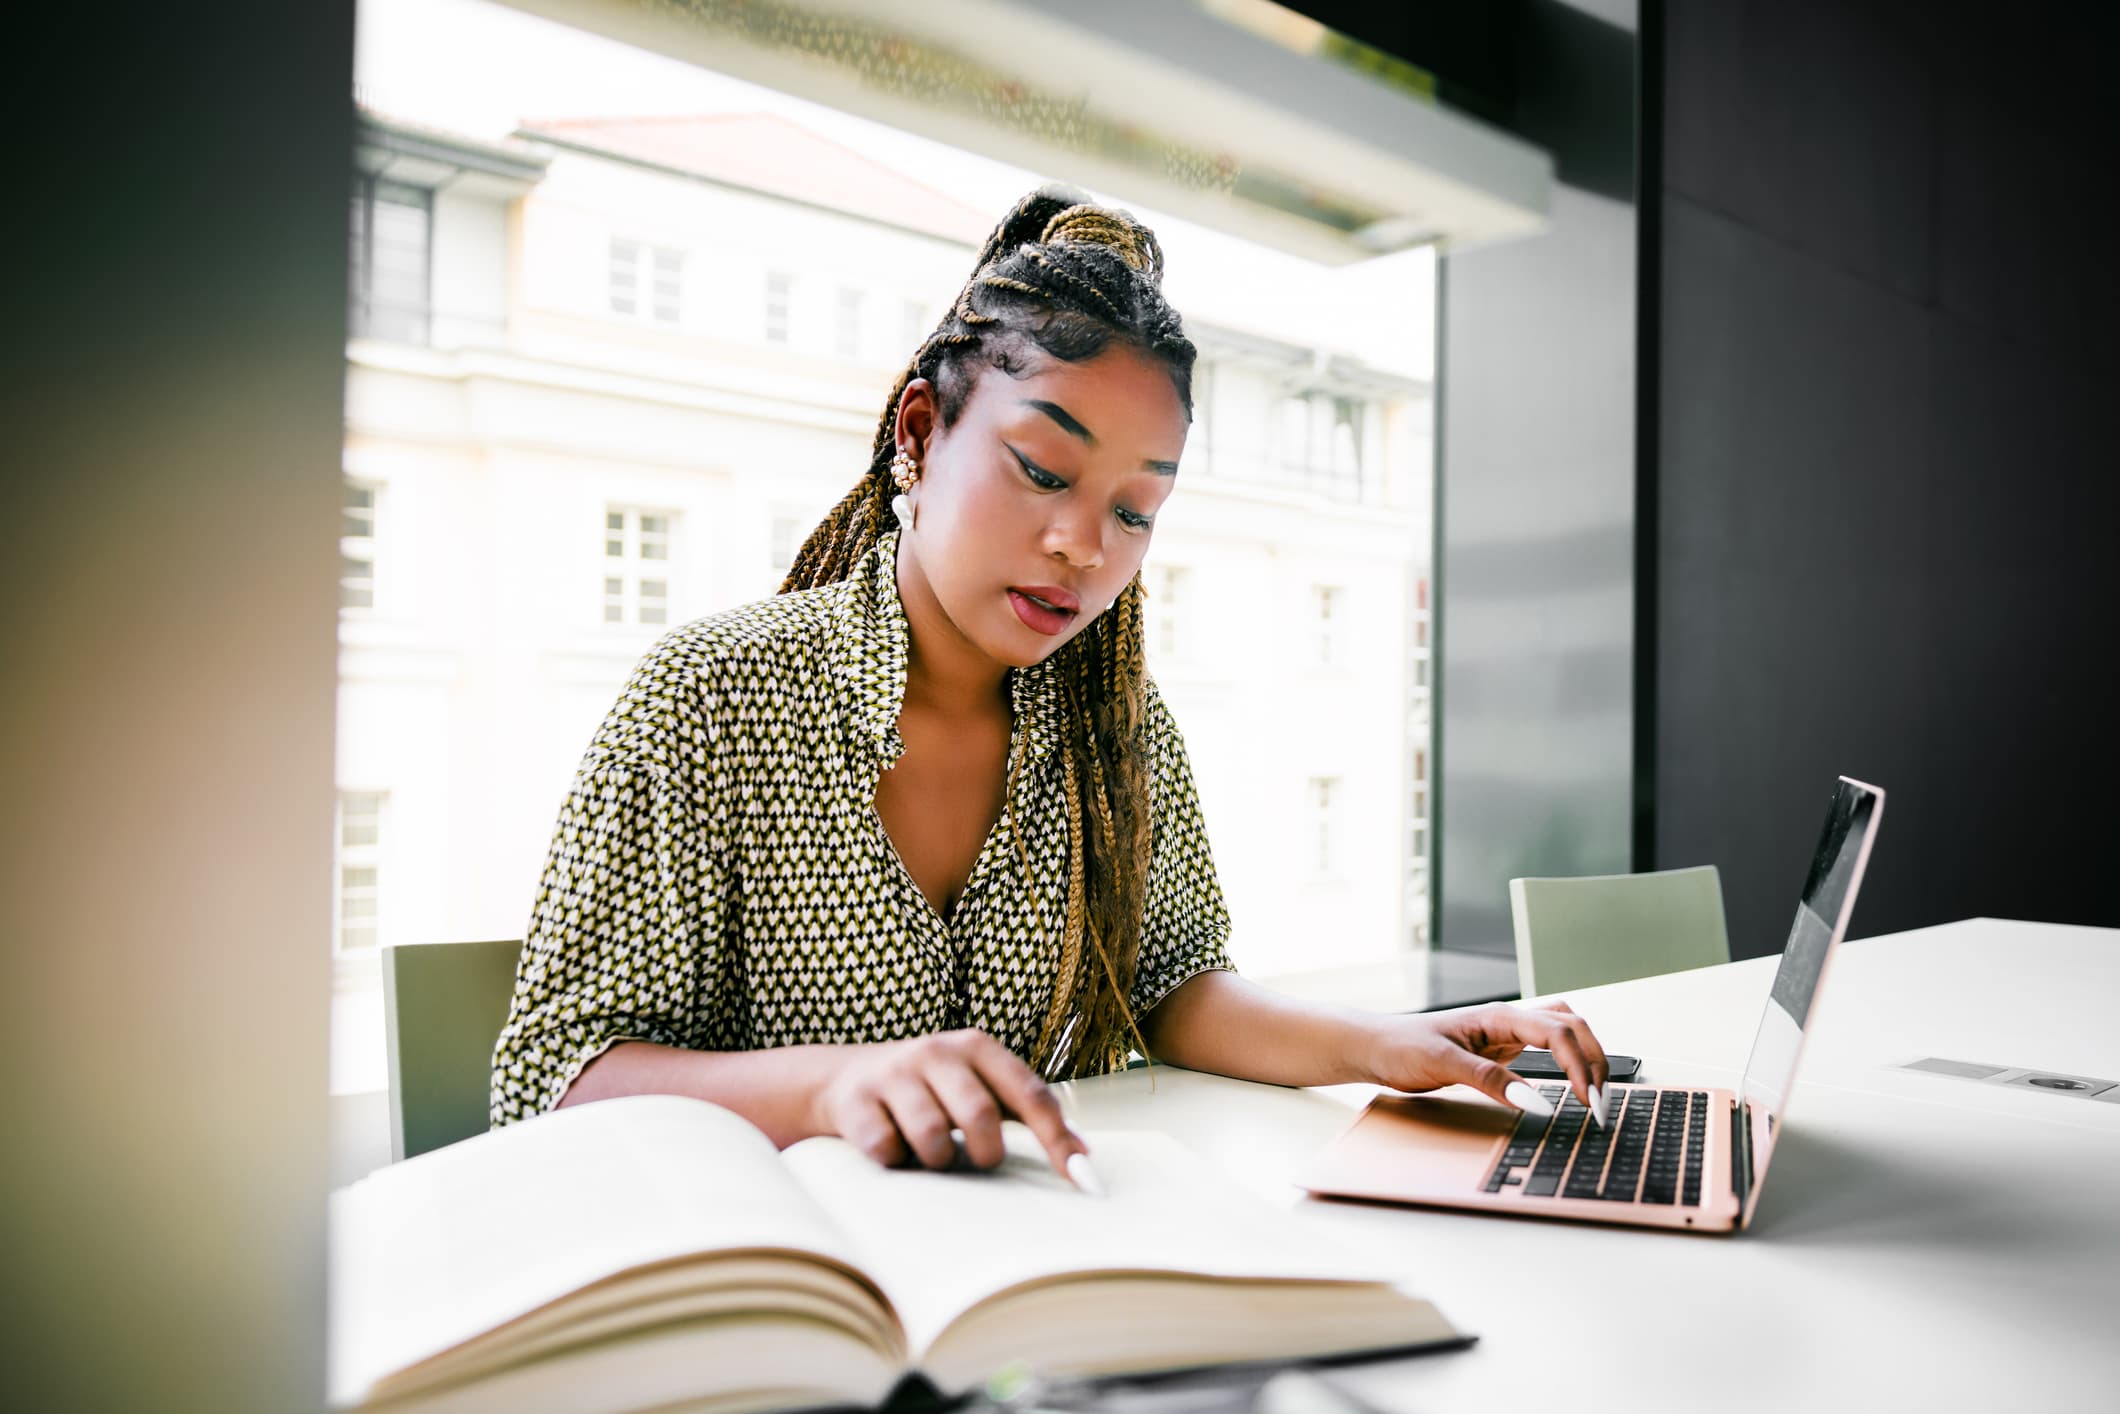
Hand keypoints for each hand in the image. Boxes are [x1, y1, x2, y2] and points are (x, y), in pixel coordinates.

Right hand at [812, 1028, 1089, 1180]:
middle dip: (985, 1153)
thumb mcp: (981, 1087)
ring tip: (930, 1152)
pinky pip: (885, 1150)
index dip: (1057, 1139)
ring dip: (936, 1160)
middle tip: (977, 1160)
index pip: (1030, 1094)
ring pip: (931, 1137)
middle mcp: (937, 1052)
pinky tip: (892, 1147)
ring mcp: (893, 1074)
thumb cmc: (932, 1090)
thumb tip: (1085, 1157)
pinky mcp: (855, 1102)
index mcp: (978, 1048)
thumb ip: (1029, 1113)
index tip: (1080, 1179)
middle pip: (980, 1116)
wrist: (844, 1079)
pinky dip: (894, 1161)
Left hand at [1353, 1001, 1610, 1121]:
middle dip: (1595, 1060)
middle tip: (1601, 1103)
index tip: (1589, 1100)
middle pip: (1572, 1026)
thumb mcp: (1442, 1064)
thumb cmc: (1401, 1046)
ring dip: (1587, 1056)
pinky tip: (1574, 1083)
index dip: (1580, 1065)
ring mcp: (1508, 1033)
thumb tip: (1535, 1101)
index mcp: (1499, 1016)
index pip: (1558, 1032)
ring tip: (1596, 1093)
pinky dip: (1571, 1061)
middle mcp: (1509, 1020)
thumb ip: (1490, 1081)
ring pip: (1566, 1031)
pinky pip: (1550, 1047)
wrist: (1376, 1046)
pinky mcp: (1503, 1050)